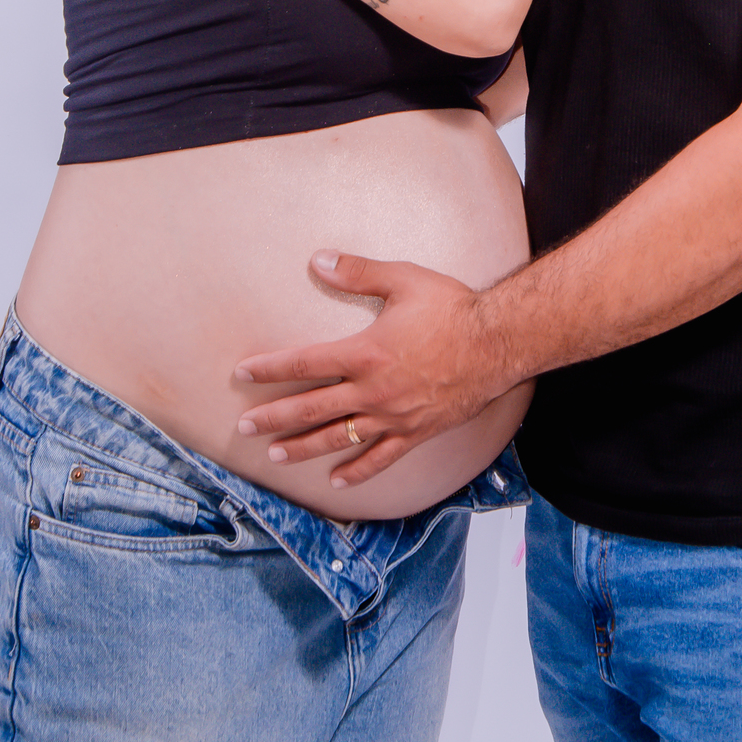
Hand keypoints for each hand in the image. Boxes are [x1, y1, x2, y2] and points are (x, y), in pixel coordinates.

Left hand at [235, 251, 513, 485]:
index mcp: (365, 352)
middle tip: (244, 428)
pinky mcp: (416, 432)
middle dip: (274, 418)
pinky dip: (357, 471)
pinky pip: (381, 457)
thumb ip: (358, 272)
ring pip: (339, 438)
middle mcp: (373, 390)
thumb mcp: (404, 280)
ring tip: (275, 456)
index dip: (271, 369)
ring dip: (303, 448)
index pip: (305, 363)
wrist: (498, 342)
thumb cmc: (452, 307)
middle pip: (312, 408)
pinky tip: (337, 480)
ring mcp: (394, 416)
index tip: (243, 374)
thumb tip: (318, 260)